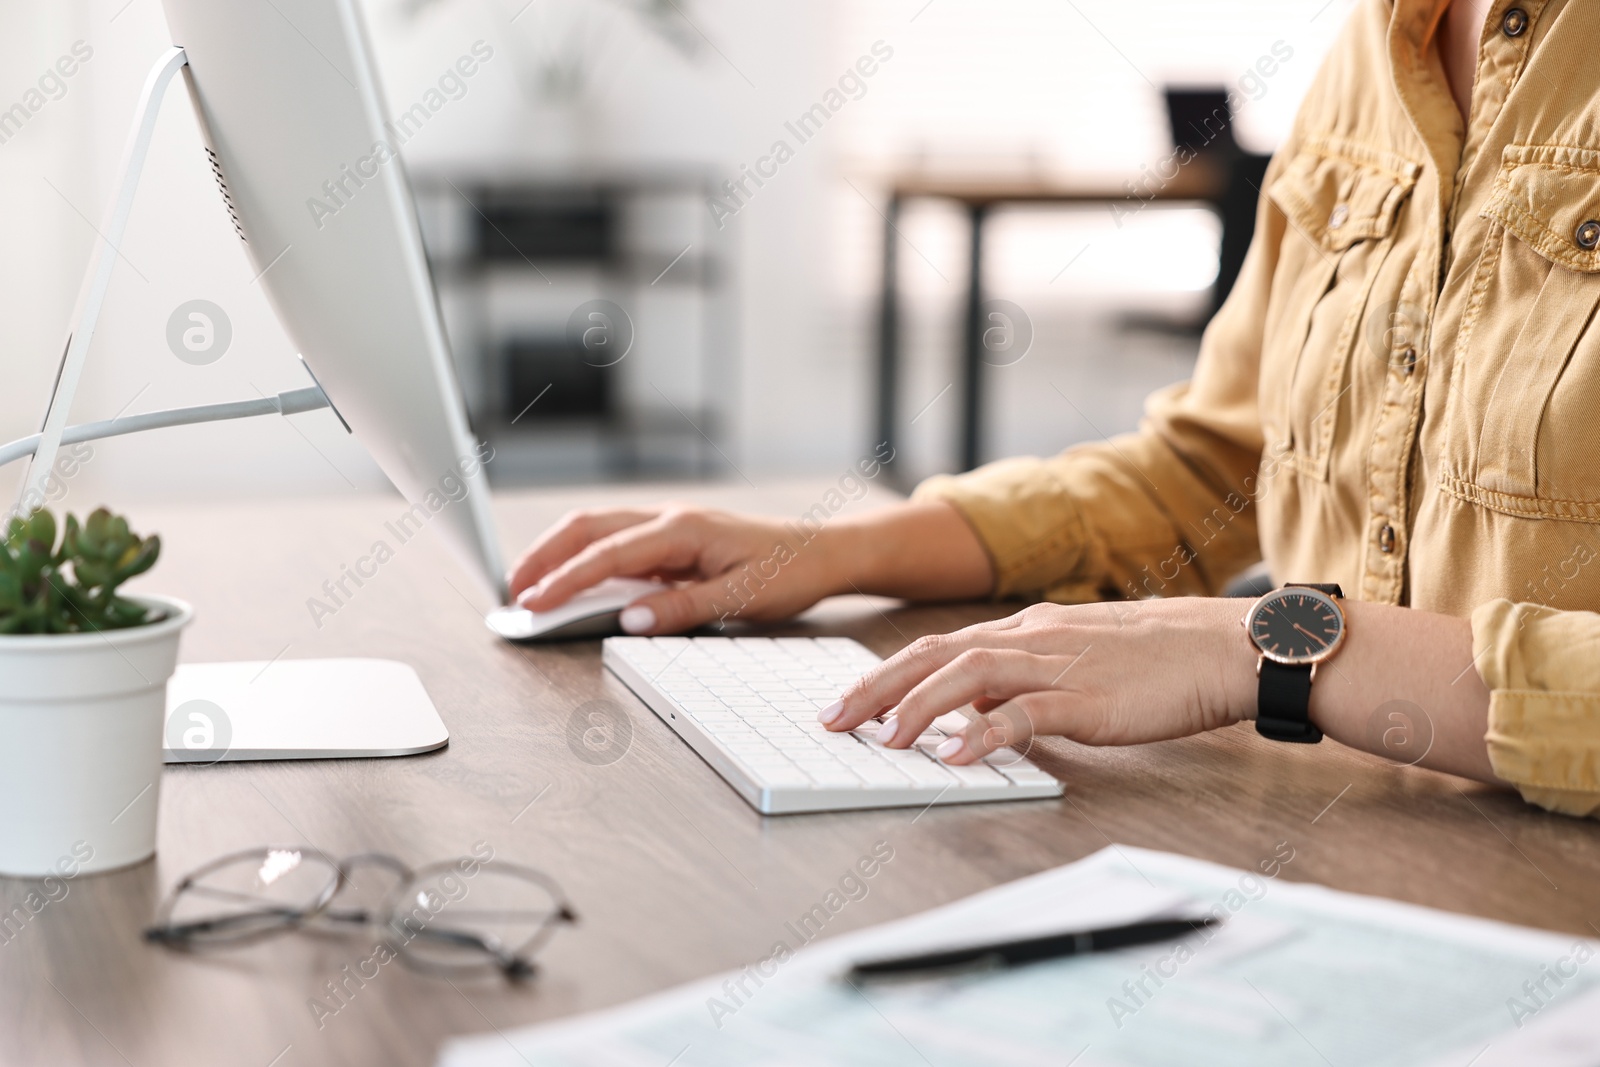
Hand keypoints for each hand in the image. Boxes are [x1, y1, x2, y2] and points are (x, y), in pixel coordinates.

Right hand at [506, 505, 849, 633]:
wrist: (821, 552)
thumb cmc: (789, 572)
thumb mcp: (741, 597)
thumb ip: (683, 608)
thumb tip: (629, 619)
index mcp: (681, 530)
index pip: (607, 554)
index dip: (564, 580)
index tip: (533, 604)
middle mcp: (668, 520)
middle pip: (587, 529)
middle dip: (544, 557)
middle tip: (512, 592)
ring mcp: (669, 527)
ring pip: (598, 531)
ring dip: (560, 554)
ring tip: (530, 586)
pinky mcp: (673, 540)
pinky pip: (618, 544)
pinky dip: (586, 559)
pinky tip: (573, 581)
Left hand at [820, 598, 1256, 764]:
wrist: (1224, 647)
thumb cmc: (1156, 659)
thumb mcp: (1075, 660)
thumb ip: (1023, 679)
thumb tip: (976, 708)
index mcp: (1025, 630)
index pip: (938, 646)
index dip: (887, 673)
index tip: (848, 701)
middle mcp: (1030, 639)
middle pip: (934, 655)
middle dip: (876, 687)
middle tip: (832, 720)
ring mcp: (1057, 666)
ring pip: (968, 676)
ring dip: (917, 707)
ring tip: (880, 739)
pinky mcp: (1086, 699)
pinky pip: (1025, 713)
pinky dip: (984, 733)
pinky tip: (954, 755)